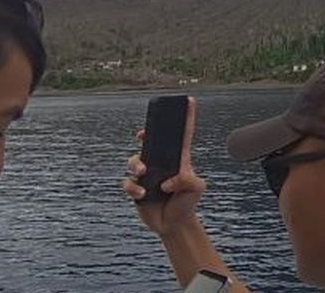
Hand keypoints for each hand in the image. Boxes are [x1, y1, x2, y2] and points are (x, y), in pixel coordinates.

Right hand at [123, 96, 206, 234]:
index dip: (186, 117)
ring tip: (143, 172)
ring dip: (135, 163)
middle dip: (145, 133)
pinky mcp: (136, 189)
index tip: (189, 100)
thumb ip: (188, 180)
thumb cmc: (187, 203)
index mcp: (179, 159)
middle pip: (151, 141)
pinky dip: (133, 187)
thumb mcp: (196, 189)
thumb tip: (168, 180)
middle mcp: (161, 163)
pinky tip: (142, 194)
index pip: (183, 134)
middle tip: (142, 134)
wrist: (174, 225)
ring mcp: (147, 175)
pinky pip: (128, 182)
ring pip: (134, 160)